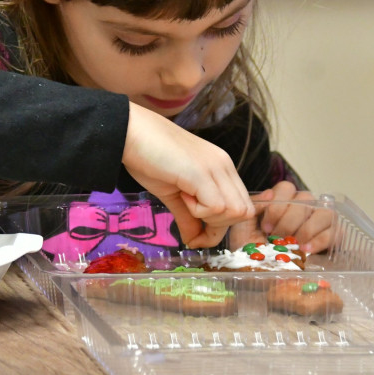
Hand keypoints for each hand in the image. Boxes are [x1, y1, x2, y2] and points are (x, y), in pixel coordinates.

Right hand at [121, 102, 254, 247]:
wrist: (129, 132)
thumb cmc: (147, 157)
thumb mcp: (173, 193)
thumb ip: (188, 217)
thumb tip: (194, 242)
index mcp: (221, 168)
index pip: (242, 206)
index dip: (221, 226)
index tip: (197, 232)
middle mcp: (224, 166)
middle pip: (244, 212)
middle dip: (218, 226)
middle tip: (191, 216)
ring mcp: (216, 167)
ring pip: (235, 212)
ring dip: (209, 217)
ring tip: (184, 199)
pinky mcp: (202, 173)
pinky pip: (216, 207)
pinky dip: (198, 211)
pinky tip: (181, 194)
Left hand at [251, 181, 335, 254]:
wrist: (260, 269)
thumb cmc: (253, 245)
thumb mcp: (245, 225)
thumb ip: (256, 206)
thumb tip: (269, 193)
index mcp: (283, 199)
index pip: (286, 188)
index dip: (276, 206)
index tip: (266, 226)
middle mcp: (304, 205)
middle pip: (305, 199)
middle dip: (289, 221)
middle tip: (277, 238)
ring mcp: (320, 219)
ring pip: (323, 212)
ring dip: (306, 229)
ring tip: (293, 244)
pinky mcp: (333, 236)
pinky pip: (334, 232)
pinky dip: (320, 240)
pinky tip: (306, 249)